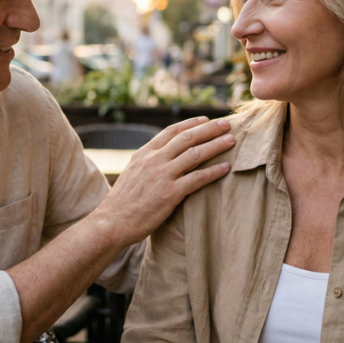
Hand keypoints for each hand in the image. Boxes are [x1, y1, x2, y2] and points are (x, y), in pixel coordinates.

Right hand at [91, 117, 233, 247]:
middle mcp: (154, 160)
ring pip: (195, 154)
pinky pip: (197, 178)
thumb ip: (147, 163)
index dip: (191, 123)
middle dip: (209, 129)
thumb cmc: (122, 203)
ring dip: (216, 145)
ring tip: (231, 141)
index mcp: (144, 154)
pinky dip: (214, 171)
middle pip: (187, 138)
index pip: (171, 131)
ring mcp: (162, 176)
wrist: (112, 222)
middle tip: (226, 124)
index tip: (206, 119)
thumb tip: (161, 158)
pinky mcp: (170, 194)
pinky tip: (226, 167)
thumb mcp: (132, 174)